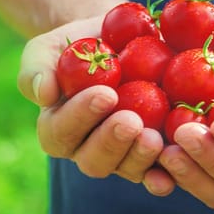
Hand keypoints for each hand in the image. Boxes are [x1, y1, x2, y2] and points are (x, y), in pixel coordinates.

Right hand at [17, 16, 173, 192]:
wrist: (118, 41)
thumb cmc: (77, 45)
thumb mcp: (47, 49)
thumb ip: (36, 70)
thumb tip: (44, 94)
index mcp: (57, 129)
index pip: (60, 132)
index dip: (81, 117)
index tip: (105, 93)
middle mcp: (87, 149)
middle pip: (93, 160)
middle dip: (112, 142)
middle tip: (131, 121)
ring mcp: (122, 155)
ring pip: (127, 169)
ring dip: (140, 157)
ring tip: (155, 137)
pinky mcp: (153, 152)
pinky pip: (159, 171)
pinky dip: (167, 172)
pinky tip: (176, 162)